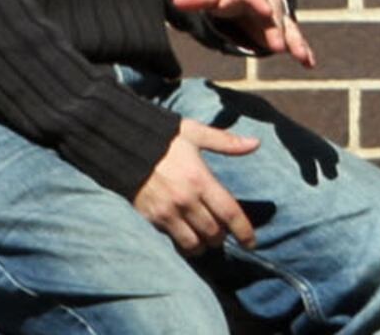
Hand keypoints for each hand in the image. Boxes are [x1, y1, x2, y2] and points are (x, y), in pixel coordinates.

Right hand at [133, 117, 260, 253]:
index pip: (229, 212)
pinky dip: (185, 244)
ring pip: (193, 242)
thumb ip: (227, 142)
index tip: (252, 243)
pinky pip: (173, 240)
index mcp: (200, 179)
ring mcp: (167, 212)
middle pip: (213, 231)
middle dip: (223, 237)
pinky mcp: (152, 218)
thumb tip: (256, 144)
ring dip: (204, 245)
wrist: (124, 147)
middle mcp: (185, 200)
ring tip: (208, 240)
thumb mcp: (196, 134)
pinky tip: (190, 240)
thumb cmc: (165, 139)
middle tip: (225, 233)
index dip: (243, 230)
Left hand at [172, 0, 312, 68]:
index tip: (265, 11)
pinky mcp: (282, 27)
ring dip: (294, 42)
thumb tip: (176, 0)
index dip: (260, 4)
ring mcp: (277, 15)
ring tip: (300, 57)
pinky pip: (294, 38)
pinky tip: (309, 63)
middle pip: (273, 16)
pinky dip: (303, 49)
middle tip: (279, 47)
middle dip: (276, 31)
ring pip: (287, 28)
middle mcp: (267, 1)